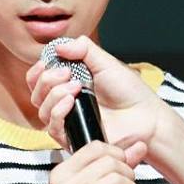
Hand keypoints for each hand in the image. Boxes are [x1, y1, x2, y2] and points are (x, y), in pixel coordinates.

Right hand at [26, 36, 170, 153]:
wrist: (146, 117)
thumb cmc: (130, 92)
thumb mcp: (106, 63)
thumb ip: (83, 49)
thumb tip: (59, 46)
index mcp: (69, 84)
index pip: (38, 78)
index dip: (39, 69)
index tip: (52, 61)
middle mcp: (66, 102)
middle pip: (36, 93)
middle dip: (46, 79)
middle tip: (67, 73)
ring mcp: (69, 121)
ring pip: (41, 109)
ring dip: (53, 94)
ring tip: (76, 87)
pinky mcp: (74, 137)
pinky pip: (52, 128)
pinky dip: (57, 112)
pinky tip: (71, 101)